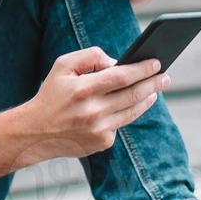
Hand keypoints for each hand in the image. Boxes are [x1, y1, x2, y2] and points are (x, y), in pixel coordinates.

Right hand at [14, 47, 169, 163]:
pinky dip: (127, 113)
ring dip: (148, 99)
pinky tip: (133, 104)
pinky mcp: (101, 143)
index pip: (121, 76)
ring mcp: (98, 130)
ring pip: (132, 111)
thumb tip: (116, 62)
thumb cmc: (51, 94)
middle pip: (133, 95)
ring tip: (156, 89)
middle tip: (166, 76)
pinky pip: (121, 124)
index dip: (142, 69)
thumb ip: (90, 56)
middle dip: (153, 84)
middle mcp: (92, 111)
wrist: (34, 132)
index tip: (157, 62)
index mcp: (82, 89)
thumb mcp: (63, 65)